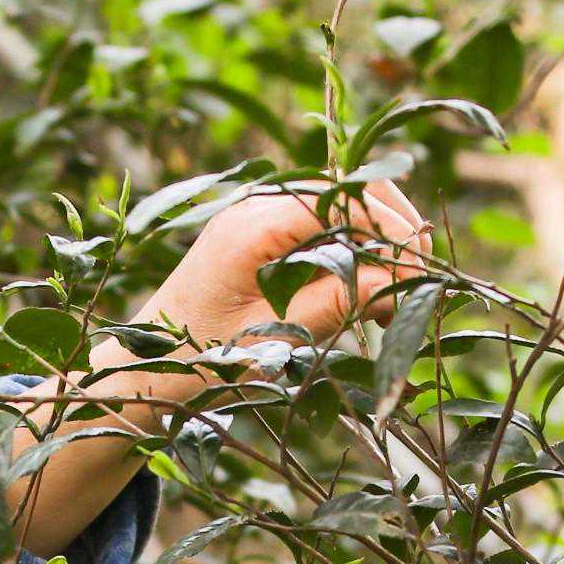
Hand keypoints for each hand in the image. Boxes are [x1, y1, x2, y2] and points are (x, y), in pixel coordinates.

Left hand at [0, 178, 435, 559]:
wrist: (140, 373)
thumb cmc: (196, 364)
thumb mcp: (272, 340)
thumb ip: (334, 303)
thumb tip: (398, 278)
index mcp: (251, 226)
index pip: (343, 200)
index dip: (392, 230)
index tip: (421, 273)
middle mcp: (256, 207)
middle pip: (350, 190)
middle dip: (393, 229)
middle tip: (422, 282)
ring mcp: (259, 217)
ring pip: (343, 208)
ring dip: (378, 244)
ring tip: (396, 300)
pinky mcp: (263, 236)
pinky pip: (323, 230)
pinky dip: (355, 255)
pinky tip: (370, 301)